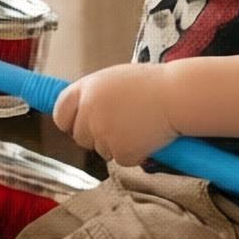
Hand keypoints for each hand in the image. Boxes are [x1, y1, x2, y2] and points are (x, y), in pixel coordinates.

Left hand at [52, 62, 176, 166]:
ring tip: (139, 126)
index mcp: (87, 89)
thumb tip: (81, 111)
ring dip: (116, 144)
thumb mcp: (115, 79)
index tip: (77, 124)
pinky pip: (122, 159)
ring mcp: (104, 133)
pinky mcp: (121, 151)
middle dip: (96, 136)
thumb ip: (95, 95)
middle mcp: (90, 111)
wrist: (178, 96)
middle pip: (79, 136)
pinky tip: (147, 137)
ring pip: (101, 150)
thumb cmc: (153, 84)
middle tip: (121, 124)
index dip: (69, 121)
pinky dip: (135, 154)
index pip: (60, 112)